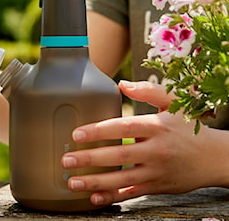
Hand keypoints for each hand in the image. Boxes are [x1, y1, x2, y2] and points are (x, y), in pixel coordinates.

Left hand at [61, 80, 228, 205]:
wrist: (216, 157)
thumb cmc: (189, 126)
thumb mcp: (174, 103)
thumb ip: (148, 90)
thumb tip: (121, 83)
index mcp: (157, 126)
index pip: (123, 127)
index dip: (98, 131)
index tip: (76, 134)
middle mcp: (156, 150)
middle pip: (118, 156)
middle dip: (90, 159)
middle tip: (66, 160)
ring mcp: (157, 171)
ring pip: (122, 179)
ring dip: (95, 182)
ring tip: (72, 182)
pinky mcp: (158, 187)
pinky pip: (132, 194)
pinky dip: (113, 197)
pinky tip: (94, 198)